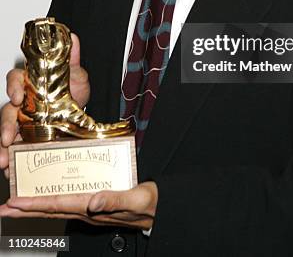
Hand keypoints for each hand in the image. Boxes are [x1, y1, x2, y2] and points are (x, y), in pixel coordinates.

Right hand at [0, 33, 89, 177]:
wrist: (81, 108)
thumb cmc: (73, 87)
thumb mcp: (76, 73)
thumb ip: (72, 58)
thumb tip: (73, 37)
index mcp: (31, 82)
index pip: (15, 79)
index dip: (13, 86)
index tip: (18, 97)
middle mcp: (22, 101)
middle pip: (6, 110)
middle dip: (4, 126)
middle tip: (7, 138)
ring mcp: (22, 120)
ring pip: (6, 131)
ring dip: (2, 146)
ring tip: (4, 161)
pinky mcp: (25, 137)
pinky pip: (13, 147)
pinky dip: (10, 158)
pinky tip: (10, 169)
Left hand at [0, 182, 157, 230]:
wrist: (160, 210)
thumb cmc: (149, 204)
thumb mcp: (137, 198)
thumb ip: (115, 199)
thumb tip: (93, 201)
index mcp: (94, 207)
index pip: (58, 205)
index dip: (35, 204)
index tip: (14, 202)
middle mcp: (88, 211)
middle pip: (51, 211)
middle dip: (26, 210)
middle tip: (4, 207)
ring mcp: (90, 210)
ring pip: (56, 209)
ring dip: (35, 207)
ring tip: (17, 205)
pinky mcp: (94, 206)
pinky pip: (68, 204)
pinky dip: (52, 202)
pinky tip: (46, 198)